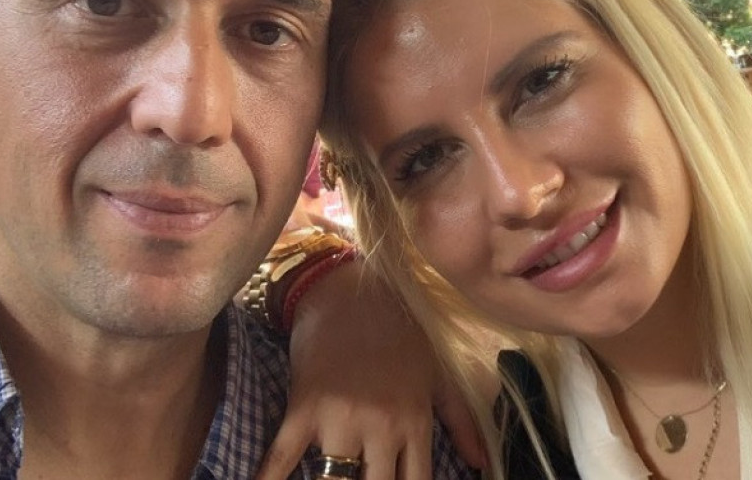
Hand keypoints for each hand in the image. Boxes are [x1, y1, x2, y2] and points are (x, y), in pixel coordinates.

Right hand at [254, 261, 487, 479]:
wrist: (349, 290)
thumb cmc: (399, 332)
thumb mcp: (437, 373)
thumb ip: (462, 421)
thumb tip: (482, 464)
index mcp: (415, 421)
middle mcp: (380, 426)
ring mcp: (340, 418)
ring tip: (333, 476)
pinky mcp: (304, 407)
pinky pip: (282, 456)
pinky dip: (268, 478)